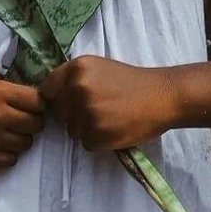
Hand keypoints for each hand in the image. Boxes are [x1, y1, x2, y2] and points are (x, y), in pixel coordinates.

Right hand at [0, 64, 44, 170]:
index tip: (33, 105)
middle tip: (23, 119)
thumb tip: (33, 77)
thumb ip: (7, 76)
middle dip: (33, 121)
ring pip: (26, 143)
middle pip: (36, 124)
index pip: (37, 101)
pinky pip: (12, 160)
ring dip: (21, 138)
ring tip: (9, 132)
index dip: (39, 103)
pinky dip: (9, 154)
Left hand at [40, 56, 178, 150]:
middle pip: (59, 113)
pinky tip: (115, 128)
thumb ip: (73, 79)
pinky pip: (86, 144)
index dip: (58, 98)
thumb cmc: (131, 82)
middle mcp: (78, 88)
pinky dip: (99, 141)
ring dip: (87, 129)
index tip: (71, 102)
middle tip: (100, 110)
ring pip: (72, 131)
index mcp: (77, 68)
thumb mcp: (98, 68)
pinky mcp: (98, 134)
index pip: (47, 90)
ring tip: (110, 118)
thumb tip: (49, 97)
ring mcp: (87, 112)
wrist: (163, 96)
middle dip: (74, 115)